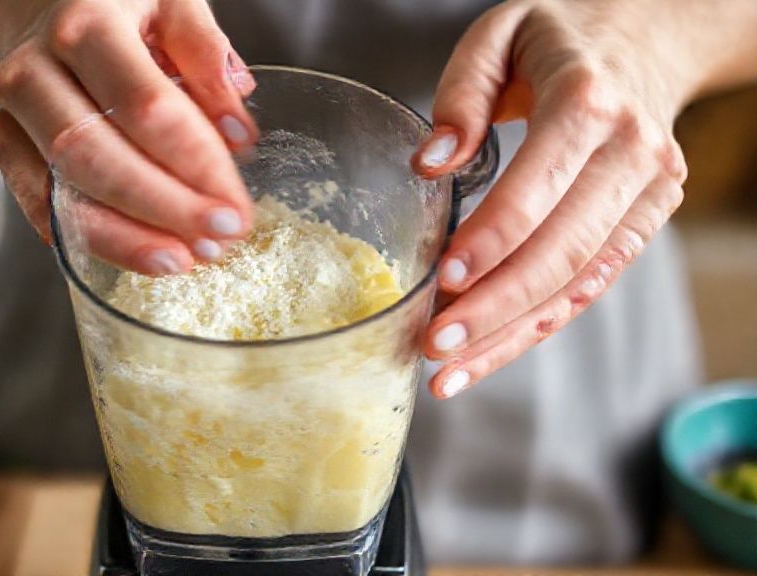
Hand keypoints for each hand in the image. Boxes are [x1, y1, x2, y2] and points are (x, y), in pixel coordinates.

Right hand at [0, 0, 257, 274]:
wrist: (31, 2)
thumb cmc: (116, 7)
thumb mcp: (172, 3)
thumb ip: (207, 56)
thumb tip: (239, 132)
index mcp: (88, 24)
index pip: (147, 107)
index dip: (196, 164)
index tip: (236, 207)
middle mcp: (37, 68)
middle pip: (98, 155)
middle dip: (164, 208)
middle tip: (217, 242)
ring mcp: (10, 110)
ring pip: (63, 189)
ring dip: (125, 237)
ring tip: (181, 260)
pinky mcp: (0, 143)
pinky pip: (37, 203)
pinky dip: (84, 237)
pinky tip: (132, 256)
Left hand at [410, 0, 716, 398]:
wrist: (649, 39)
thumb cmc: (558, 39)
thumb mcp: (500, 35)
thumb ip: (462, 92)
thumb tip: (430, 162)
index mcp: (587, 102)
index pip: (537, 188)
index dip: (490, 241)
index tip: (441, 281)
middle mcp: (630, 153)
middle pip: (560, 251)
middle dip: (493, 308)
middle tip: (433, 346)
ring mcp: (647, 194)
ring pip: (577, 283)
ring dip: (512, 336)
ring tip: (450, 373)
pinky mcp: (645, 223)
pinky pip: (589, 286)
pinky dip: (539, 325)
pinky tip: (491, 353)